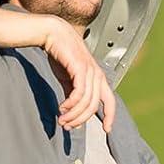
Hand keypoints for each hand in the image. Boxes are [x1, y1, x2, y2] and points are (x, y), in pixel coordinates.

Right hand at [38, 15, 116, 132]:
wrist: (53, 35)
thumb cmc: (62, 55)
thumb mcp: (69, 78)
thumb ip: (74, 93)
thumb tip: (73, 112)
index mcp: (98, 78)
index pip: (110, 100)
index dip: (110, 116)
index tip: (107, 129)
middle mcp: (98, 75)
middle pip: (94, 106)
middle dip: (80, 119)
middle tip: (67, 126)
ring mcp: (90, 71)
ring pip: (86, 102)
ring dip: (73, 115)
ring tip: (62, 120)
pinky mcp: (80, 68)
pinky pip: (79, 93)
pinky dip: (70, 104)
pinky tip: (62, 108)